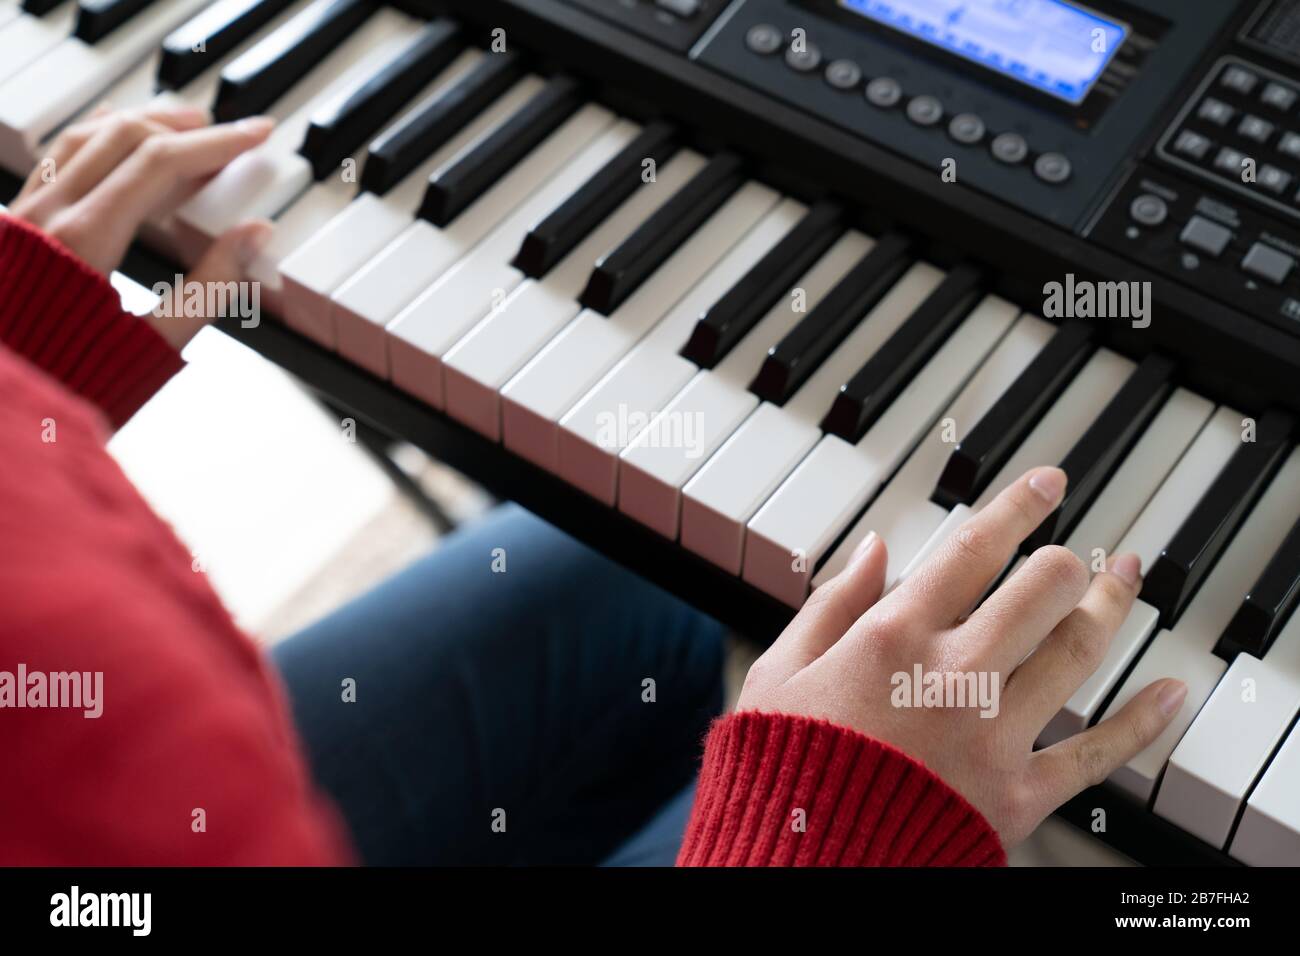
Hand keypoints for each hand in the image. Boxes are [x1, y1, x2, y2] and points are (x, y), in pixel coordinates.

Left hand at [9, 103, 275, 348]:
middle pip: (122, 135)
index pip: (160, 162)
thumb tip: (255, 235)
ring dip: (140, 124)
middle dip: (182, 125)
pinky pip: (57, 160)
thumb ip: (210, 286)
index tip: (256, 135)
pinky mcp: (12, 226)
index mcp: (83, 239)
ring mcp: (23, 215)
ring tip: (182, 127)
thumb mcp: (154, 345)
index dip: (217, 143)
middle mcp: (46, 214)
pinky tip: (118, 140)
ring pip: (83, 138)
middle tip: (228, 131)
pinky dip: (97, 139)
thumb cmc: (70, 386)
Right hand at [738, 466, 1185, 848]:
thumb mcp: (779, 671)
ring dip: (1110, 609)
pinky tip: (1169, 693)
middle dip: (1068, 561)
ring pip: (1077, 652)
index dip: (1019, 507)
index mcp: (892, 638)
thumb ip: (831, 604)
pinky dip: (1142, 722)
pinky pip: (1096, 753)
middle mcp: (954, 676)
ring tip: (1126, 581)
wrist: (801, 863)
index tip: (1046, 484)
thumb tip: (876, 549)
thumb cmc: (783, 767)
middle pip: (1042, 590)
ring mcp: (992, 734)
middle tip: (1079, 552)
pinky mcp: (1018, 794)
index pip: (973, 550)